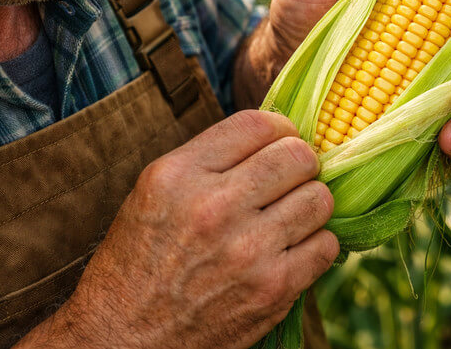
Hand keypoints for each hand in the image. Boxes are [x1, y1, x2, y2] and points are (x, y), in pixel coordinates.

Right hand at [18, 111, 338, 348]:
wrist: (123, 340)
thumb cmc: (139, 263)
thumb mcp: (155, 194)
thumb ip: (211, 159)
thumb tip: (276, 135)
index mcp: (178, 176)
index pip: (257, 124)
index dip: (280, 128)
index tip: (281, 141)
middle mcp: (214, 207)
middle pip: (298, 157)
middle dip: (300, 165)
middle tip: (290, 180)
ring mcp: (248, 250)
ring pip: (320, 199)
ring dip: (311, 205)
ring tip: (290, 216)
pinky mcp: (273, 289)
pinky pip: (327, 245)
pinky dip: (317, 245)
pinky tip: (293, 250)